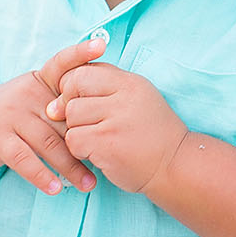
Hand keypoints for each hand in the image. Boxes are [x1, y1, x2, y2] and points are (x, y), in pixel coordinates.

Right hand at [0, 34, 108, 194]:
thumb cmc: (18, 112)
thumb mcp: (38, 96)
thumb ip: (65, 101)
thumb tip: (107, 114)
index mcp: (41, 80)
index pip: (62, 62)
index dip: (81, 52)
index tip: (101, 44)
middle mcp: (27, 93)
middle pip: (65, 118)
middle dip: (88, 140)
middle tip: (110, 159)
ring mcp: (11, 115)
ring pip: (49, 143)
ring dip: (71, 167)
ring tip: (89, 184)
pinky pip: (24, 160)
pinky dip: (41, 175)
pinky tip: (55, 188)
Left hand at [45, 56, 189, 194]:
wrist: (174, 166)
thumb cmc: (151, 133)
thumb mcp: (137, 98)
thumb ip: (106, 86)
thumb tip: (61, 88)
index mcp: (131, 82)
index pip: (83, 71)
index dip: (73, 87)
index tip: (81, 102)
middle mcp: (124, 97)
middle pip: (72, 90)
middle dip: (70, 108)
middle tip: (84, 123)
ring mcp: (116, 121)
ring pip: (71, 116)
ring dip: (76, 131)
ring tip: (95, 140)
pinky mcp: (107, 144)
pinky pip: (73, 140)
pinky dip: (79, 150)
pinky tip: (97, 153)